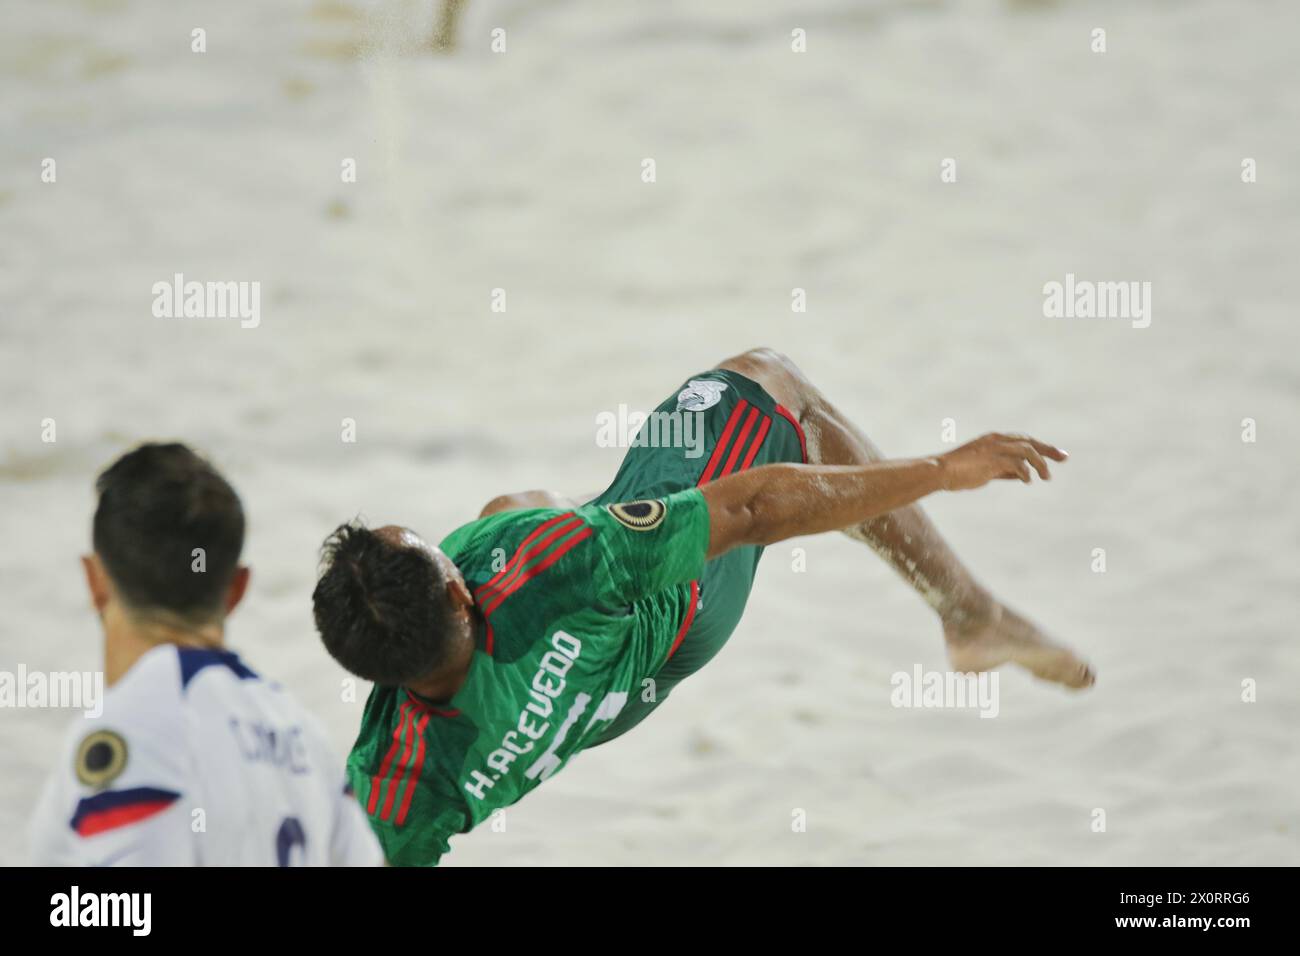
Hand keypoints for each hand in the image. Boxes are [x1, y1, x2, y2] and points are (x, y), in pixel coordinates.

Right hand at [937, 433, 1067, 490]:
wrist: (939, 471)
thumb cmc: (958, 472)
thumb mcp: (984, 469)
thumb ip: (1003, 470)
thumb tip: (1021, 475)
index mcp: (993, 439)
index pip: (1023, 439)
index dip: (1040, 446)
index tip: (1054, 454)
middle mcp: (997, 440)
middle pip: (1030, 441)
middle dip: (1048, 450)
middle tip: (1064, 457)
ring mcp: (995, 449)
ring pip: (1028, 451)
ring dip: (1040, 464)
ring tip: (1046, 477)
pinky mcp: (994, 460)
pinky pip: (1018, 465)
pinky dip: (1025, 473)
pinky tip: (1027, 481)